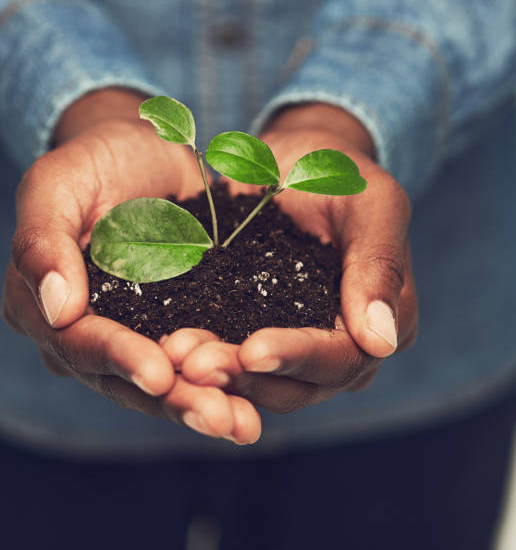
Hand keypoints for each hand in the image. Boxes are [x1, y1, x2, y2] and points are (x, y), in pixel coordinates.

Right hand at [1, 88, 260, 442]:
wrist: (143, 153)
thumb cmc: (94, 160)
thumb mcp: (57, 184)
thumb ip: (44, 241)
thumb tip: (56, 311)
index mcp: (41, 305)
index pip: (78, 342)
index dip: (118, 359)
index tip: (160, 374)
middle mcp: (82, 334)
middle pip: (123, 380)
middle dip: (172, 400)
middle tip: (218, 419)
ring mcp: (130, 334)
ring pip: (163, 383)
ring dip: (202, 404)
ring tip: (243, 425)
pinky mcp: (173, 327)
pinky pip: (194, 363)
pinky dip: (221, 383)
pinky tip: (253, 406)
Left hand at [165, 103, 417, 412]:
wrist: (294, 165)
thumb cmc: (339, 173)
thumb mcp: (371, 202)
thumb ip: (378, 264)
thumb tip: (380, 342)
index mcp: (383, 324)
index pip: (342, 358)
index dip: (297, 357)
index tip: (252, 350)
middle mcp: (340, 347)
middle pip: (297, 385)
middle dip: (246, 377)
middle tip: (194, 364)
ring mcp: (295, 344)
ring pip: (259, 381)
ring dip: (218, 375)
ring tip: (176, 358)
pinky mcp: (253, 331)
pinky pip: (230, 356)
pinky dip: (202, 355)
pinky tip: (167, 348)